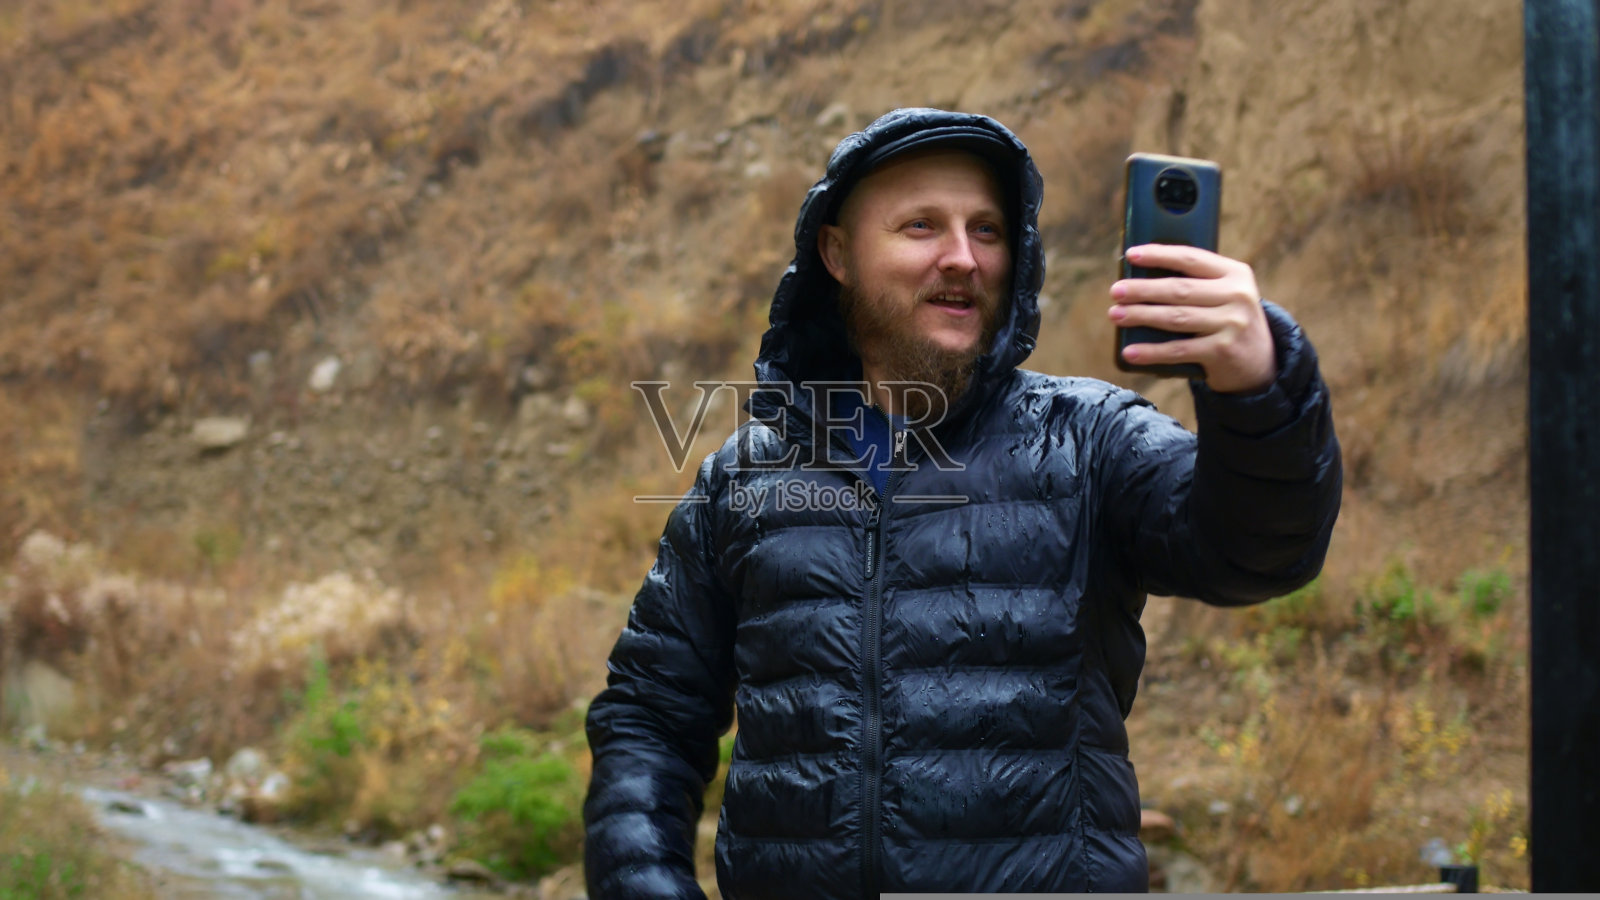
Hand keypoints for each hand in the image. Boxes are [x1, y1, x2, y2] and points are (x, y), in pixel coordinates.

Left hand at [1108, 244, 1276, 393]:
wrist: (1261, 363)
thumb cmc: (1228, 321)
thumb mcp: (1224, 295)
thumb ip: (1195, 283)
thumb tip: (1139, 277)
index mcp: (1235, 273)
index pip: (1191, 258)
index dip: (1158, 255)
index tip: (1131, 254)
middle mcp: (1237, 296)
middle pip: (1179, 289)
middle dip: (1142, 290)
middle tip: (1116, 291)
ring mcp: (1232, 324)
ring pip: (1176, 318)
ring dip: (1141, 316)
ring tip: (1116, 315)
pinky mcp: (1223, 351)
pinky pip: (1179, 350)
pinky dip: (1151, 352)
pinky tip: (1130, 351)